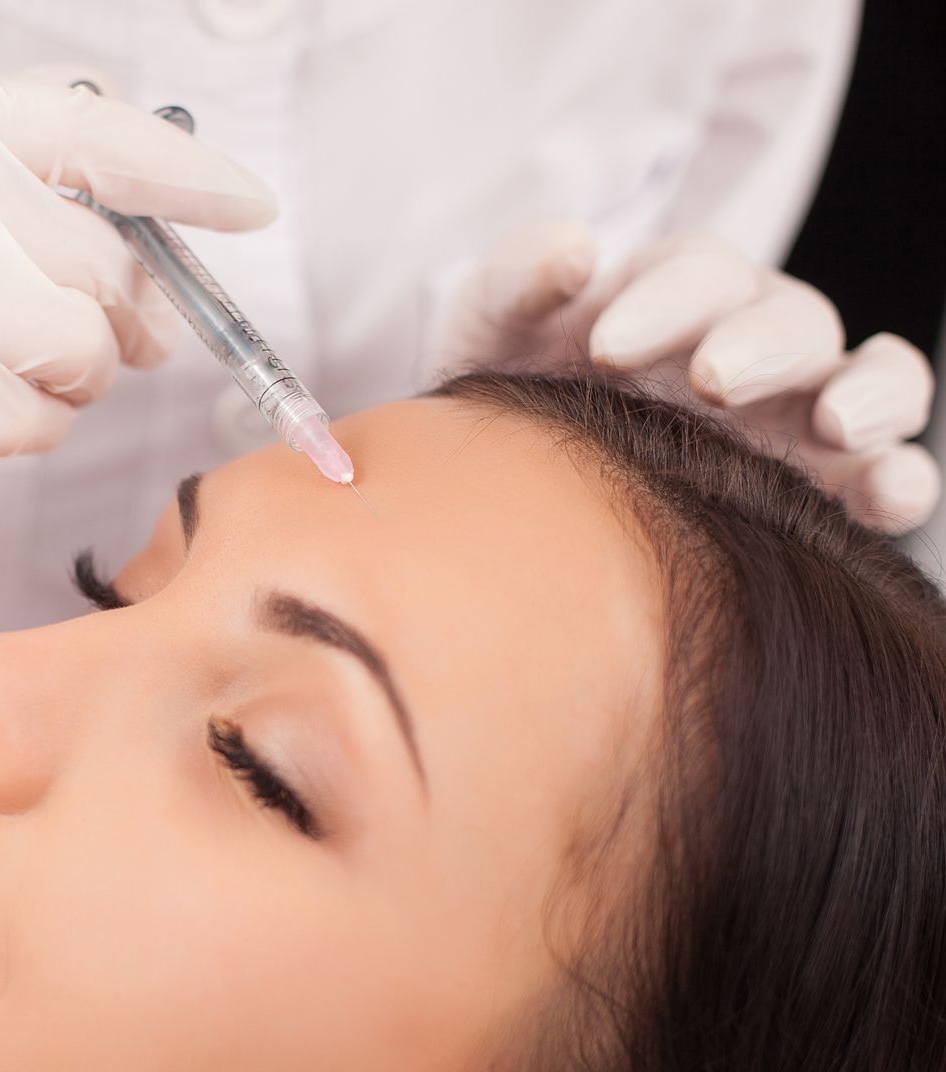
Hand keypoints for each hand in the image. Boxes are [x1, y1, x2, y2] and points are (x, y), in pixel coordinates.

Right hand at [0, 71, 272, 559]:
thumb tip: (130, 199)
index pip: (88, 132)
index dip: (186, 177)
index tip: (247, 208)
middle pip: (99, 260)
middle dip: (118, 309)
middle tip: (95, 332)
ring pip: (78, 346)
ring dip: (68, 372)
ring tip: (1, 367)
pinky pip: (33, 420)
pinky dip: (25, 424)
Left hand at [431, 222, 938, 531]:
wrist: (508, 470)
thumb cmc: (512, 381)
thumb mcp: (493, 327)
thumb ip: (517, 280)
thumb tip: (571, 250)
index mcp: (683, 291)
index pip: (701, 272)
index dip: (666, 300)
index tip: (606, 346)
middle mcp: (756, 341)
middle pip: (794, 320)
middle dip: (759, 345)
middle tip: (708, 381)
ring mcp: (800, 411)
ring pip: (875, 380)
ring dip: (871, 395)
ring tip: (833, 424)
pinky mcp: (826, 486)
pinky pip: (890, 473)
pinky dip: (903, 479)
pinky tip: (885, 496)